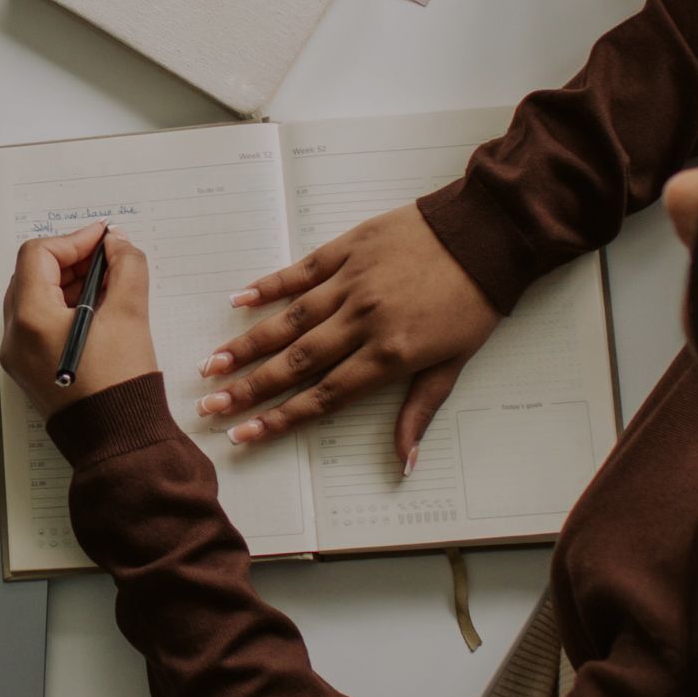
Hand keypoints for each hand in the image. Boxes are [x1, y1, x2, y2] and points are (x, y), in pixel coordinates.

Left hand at [0, 221, 157, 421]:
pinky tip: (95, 311)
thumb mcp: (130, 315)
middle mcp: (15, 337)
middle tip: (106, 258)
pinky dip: (62, 308)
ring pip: (33, 299)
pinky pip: (37, 325)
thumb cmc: (120, 386)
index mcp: (31, 320)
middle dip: (70, 261)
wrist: (118, 441)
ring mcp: (18, 356)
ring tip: (106, 285)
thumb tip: (117, 245)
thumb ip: (126, 267)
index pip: (39, 255)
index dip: (74, 240)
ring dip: (66, 283)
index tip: (103, 239)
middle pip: (32, 275)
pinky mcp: (29, 370)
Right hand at [197, 205, 501, 469]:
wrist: (487, 233)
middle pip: (296, 362)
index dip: (280, 419)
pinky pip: (302, 271)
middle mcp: (362, 321)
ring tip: (212, 364)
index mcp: (389, 355)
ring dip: (248, 344)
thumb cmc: (475, 301)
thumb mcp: (454, 363)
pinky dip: (269, 286)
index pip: (324, 396)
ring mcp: (351, 283)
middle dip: (249, 388)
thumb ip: (419, 411)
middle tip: (210, 406)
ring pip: (291, 320)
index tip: (244, 435)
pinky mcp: (349, 248)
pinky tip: (238, 300)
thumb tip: (405, 462)